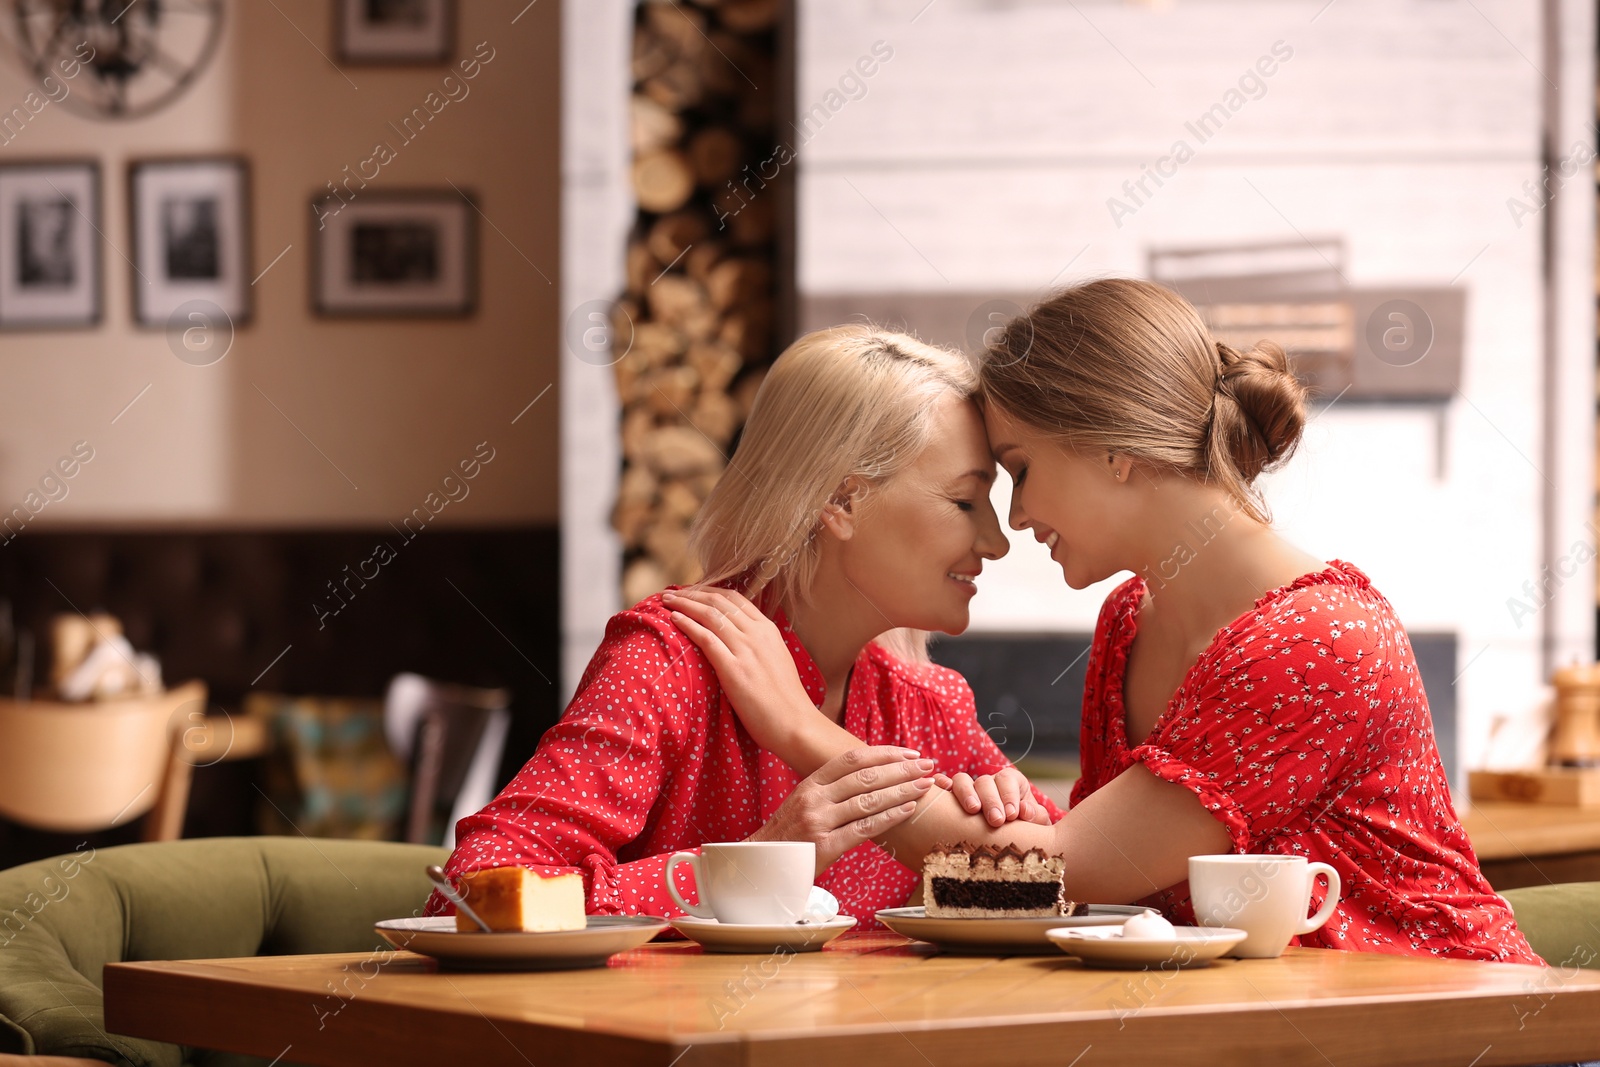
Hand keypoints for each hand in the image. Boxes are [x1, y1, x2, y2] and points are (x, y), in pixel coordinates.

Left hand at [664, 587, 814, 756]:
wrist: (795, 724)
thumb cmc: (786, 701)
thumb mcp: (777, 661)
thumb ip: (760, 646)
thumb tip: (740, 642)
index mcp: (769, 630)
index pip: (735, 599)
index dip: (710, 591)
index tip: (693, 591)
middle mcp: (757, 634)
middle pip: (719, 601)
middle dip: (693, 593)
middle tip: (672, 593)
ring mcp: (746, 650)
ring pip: (710, 614)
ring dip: (685, 604)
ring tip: (666, 601)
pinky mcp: (734, 669)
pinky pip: (706, 638)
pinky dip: (688, 624)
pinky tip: (673, 619)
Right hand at [749, 745, 935, 872]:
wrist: (759, 867)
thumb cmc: (788, 837)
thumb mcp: (803, 804)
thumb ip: (831, 792)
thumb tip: (869, 779)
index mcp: (810, 784)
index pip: (852, 759)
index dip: (884, 753)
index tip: (910, 753)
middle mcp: (813, 798)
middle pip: (865, 776)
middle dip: (901, 769)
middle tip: (928, 765)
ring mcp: (818, 821)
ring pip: (869, 800)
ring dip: (902, 790)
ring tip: (925, 785)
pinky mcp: (824, 847)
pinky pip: (864, 828)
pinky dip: (889, 817)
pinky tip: (908, 810)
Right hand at [933, 768, 1053, 826]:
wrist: (1011, 843)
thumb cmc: (1025, 830)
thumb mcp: (1035, 823)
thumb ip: (1035, 816)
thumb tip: (1025, 811)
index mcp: (1010, 783)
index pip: (1007, 780)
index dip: (1009, 795)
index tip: (1012, 815)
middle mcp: (988, 784)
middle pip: (985, 782)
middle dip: (991, 800)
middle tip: (996, 820)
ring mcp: (968, 790)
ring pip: (962, 781)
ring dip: (967, 793)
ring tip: (973, 810)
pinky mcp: (952, 800)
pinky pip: (943, 786)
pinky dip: (941, 785)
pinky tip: (941, 790)